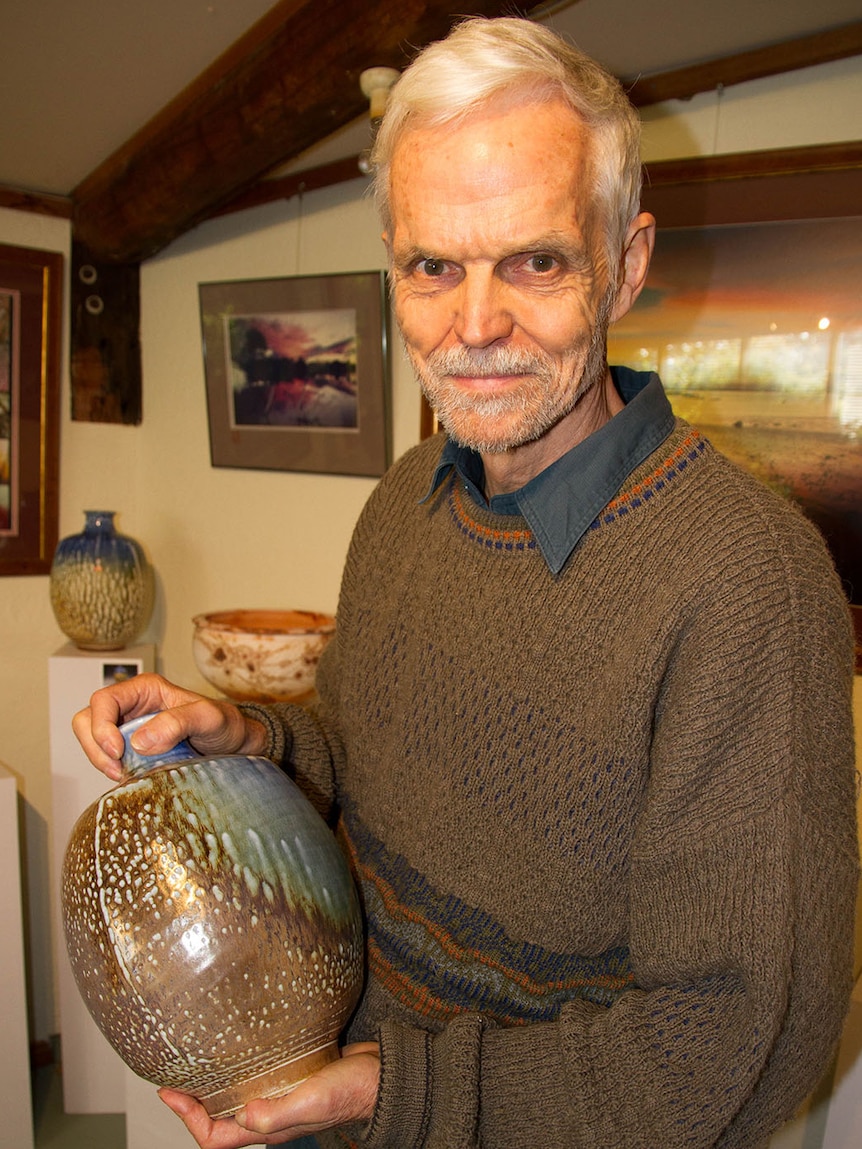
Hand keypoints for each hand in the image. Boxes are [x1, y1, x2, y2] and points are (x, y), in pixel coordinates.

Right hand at [71, 673, 268, 781]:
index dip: (101, 726)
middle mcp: (133, 707)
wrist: (236, 745)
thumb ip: (178, 722)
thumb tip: (140, 741)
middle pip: (88, 720)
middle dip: (94, 746)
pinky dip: (111, 769)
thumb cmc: (226, 725)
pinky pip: (107, 758)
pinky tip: (130, 778)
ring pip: (93, 740)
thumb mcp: (209, 718)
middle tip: (116, 769)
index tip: (118, 751)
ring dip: (100, 759)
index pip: (104, 700)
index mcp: (145, 689)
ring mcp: (130, 729)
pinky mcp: (132, 750)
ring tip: (123, 775)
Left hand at [158, 1043, 379, 1146]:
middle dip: (194, 1102)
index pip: (215, 1138)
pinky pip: (257, 1076)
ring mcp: (280, 1095)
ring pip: (236, 1097)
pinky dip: (240, 1066)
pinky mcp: (292, 1075)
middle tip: (176, 1075)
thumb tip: (242, 1114)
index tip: (170, 1092)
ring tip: (198, 1061)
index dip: (188, 1119)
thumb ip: (278, 1112)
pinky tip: (237, 1045)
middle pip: (220, 1119)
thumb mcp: (314, 1101)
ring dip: (214, 1085)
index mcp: (269, 1128)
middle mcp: (270, 1115)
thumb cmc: (351, 1091)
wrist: (382, 1075)